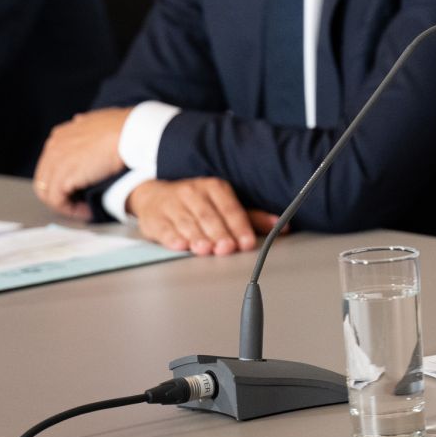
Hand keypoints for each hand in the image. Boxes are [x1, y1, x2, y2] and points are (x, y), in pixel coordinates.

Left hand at [32, 107, 130, 217]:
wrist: (131, 133)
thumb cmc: (123, 127)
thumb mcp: (98, 119)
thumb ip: (86, 124)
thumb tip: (79, 122)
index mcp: (61, 135)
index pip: (50, 164)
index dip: (63, 179)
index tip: (79, 188)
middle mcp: (54, 147)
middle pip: (44, 180)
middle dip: (60, 194)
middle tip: (80, 203)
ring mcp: (56, 162)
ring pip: (48, 193)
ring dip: (66, 205)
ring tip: (85, 209)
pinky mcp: (63, 177)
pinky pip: (57, 201)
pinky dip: (71, 210)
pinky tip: (87, 211)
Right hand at [128, 177, 277, 255]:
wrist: (153, 197)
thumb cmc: (195, 203)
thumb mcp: (222, 204)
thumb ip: (250, 217)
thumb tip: (281, 227)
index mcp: (214, 187)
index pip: (230, 207)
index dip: (239, 225)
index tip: (247, 242)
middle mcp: (193, 192)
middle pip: (208, 216)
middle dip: (219, 233)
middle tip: (227, 248)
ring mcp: (172, 204)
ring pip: (187, 222)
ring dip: (197, 237)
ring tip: (206, 249)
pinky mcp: (155, 218)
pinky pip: (165, 228)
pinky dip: (172, 237)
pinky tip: (180, 245)